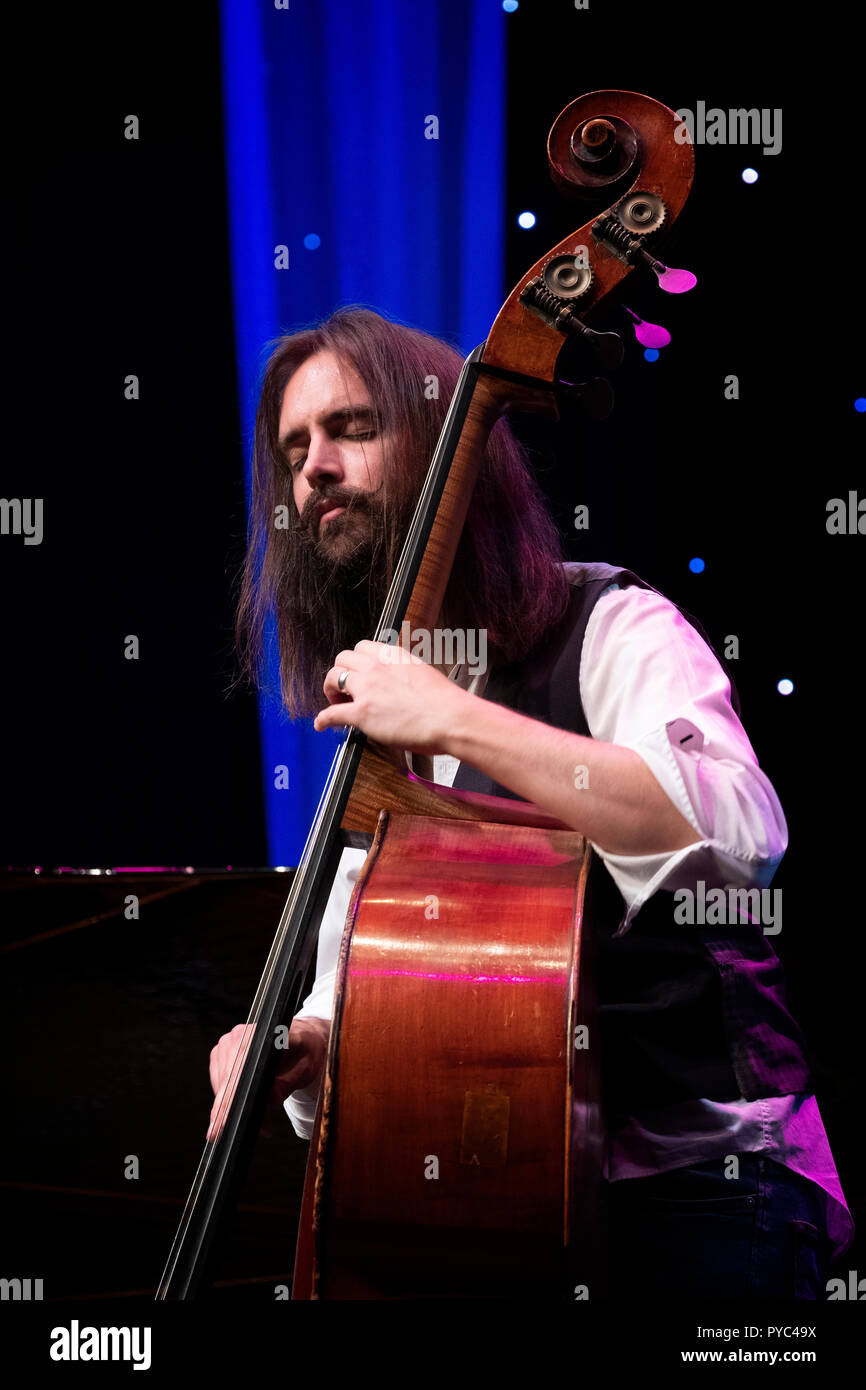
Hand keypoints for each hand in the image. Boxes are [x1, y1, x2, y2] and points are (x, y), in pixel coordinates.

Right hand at [207, 1017, 330, 1140]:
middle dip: (240, 1112)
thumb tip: (270, 1098)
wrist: (300, 1038)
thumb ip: (287, 1083)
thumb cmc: (305, 1052)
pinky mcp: (220, 1055)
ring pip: (222, 1087)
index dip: (231, 1098)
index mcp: (260, 1035)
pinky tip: (252, 1105)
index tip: (224, 1125)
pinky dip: (233, 1100)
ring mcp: (226, 1044)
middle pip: (228, 1082)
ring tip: (264, 1120)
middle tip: (263, 1130)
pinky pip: (220, 1085)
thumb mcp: (305, 1069)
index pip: (240, 1070)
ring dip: (238, 1108)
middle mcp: (239, 1035)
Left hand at [313, 639, 468, 753]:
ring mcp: (367, 689)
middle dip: (341, 672)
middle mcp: (376, 667)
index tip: (358, 672)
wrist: (451, 718)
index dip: (356, 662)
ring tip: (335, 701)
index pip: (362, 647)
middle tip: (345, 687)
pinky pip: (332, 713)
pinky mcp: (362, 713)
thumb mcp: (423, 672)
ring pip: (333, 678)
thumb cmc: (445, 702)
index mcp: (393, 655)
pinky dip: (323, 719)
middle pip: (342, 659)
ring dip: (330, 689)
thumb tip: (398, 682)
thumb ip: (404, 672)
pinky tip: (322, 724)